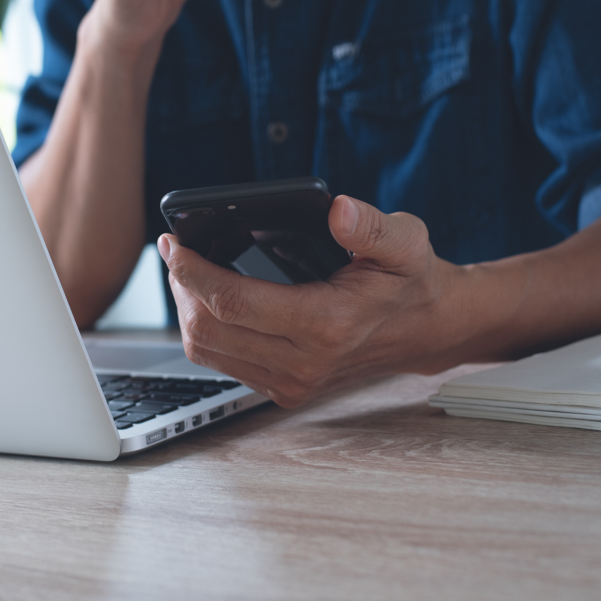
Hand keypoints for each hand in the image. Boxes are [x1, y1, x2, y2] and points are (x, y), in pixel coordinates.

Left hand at [158, 196, 471, 406]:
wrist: (428, 330)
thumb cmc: (411, 281)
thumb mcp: (406, 241)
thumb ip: (372, 226)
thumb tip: (338, 210)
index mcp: (326, 325)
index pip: (233, 303)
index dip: (192, 272)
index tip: (172, 243)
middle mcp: (303, 364)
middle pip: (209, 331)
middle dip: (181, 289)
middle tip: (176, 253)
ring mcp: (292, 383)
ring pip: (208, 352)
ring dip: (188, 311)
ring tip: (188, 273)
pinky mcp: (285, 390)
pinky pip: (225, 363)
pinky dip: (208, 329)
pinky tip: (211, 298)